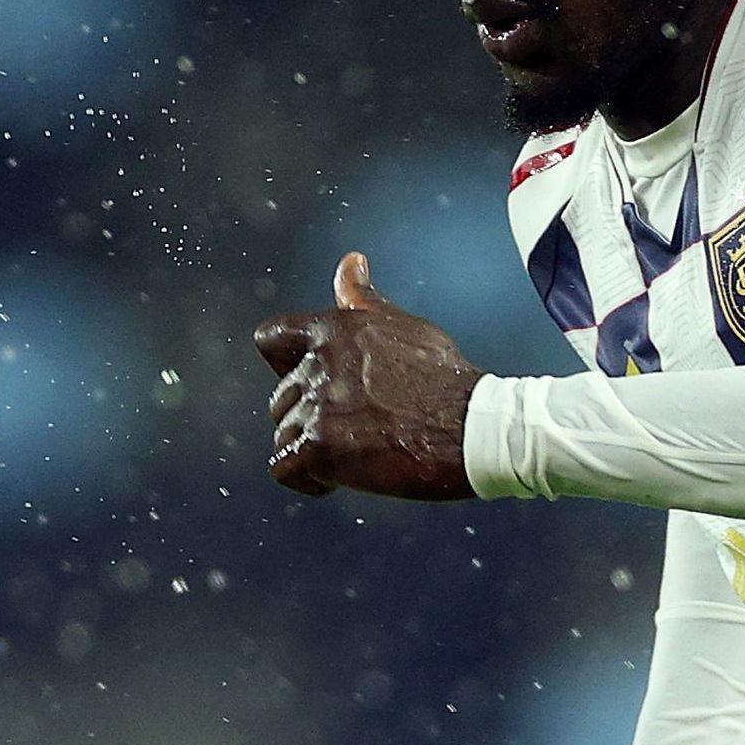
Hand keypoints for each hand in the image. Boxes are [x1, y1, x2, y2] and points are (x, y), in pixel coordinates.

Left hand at [256, 253, 481, 498]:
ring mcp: (317, 405)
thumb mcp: (405, 325)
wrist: (474, 427)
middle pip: (281, 398)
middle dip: (308, 418)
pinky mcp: (321, 447)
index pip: (270, 339)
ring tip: (352, 457)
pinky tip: (337, 480)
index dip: (282, 366)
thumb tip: (350, 263)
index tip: (306, 383)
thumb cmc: (448, 380)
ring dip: (311, 451)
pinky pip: (284, 468)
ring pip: (283, 435)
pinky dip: (307, 480)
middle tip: (352, 430)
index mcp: (334, 328)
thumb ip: (364, 299)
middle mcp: (319, 363)